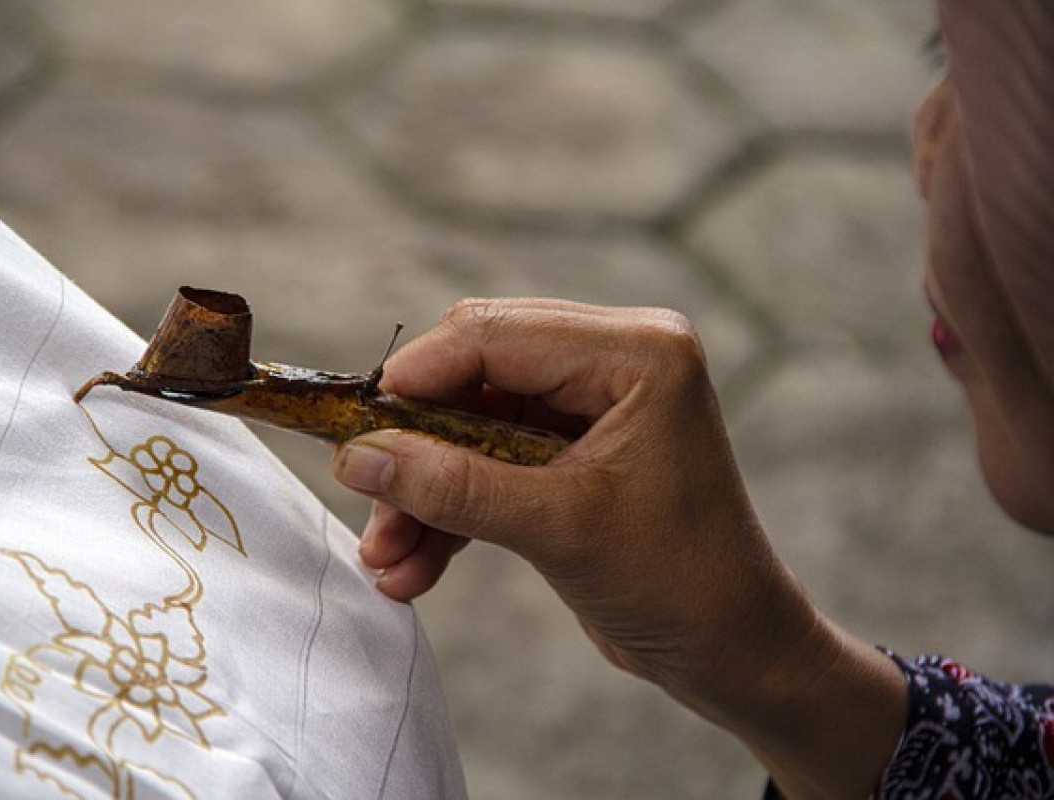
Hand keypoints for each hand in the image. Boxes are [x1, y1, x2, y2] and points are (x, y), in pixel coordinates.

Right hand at [332, 299, 904, 797]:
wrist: (731, 651)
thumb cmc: (678, 583)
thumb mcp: (558, 529)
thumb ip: (454, 488)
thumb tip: (359, 459)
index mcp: (636, 351)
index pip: (494, 334)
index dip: (414, 377)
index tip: (352, 428)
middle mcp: (614, 360)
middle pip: (474, 374)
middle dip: (416, 446)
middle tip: (364, 497)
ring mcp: (591, 404)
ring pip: (471, 424)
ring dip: (426, 491)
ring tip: (386, 559)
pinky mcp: (571, 450)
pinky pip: (489, 461)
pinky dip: (451, 511)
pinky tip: (414, 569)